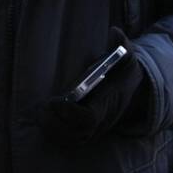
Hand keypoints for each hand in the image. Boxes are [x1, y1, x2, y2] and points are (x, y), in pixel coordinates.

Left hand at [43, 28, 153, 143]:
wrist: (133, 92)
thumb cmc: (123, 72)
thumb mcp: (126, 57)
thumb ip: (122, 46)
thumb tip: (114, 31)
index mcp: (106, 105)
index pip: (88, 118)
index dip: (70, 113)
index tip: (56, 100)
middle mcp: (99, 122)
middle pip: (74, 134)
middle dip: (54, 123)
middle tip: (41, 106)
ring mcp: (92, 130)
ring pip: (69, 140)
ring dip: (51, 129)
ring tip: (38, 113)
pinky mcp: (84, 132)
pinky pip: (67, 141)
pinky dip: (53, 134)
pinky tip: (42, 120)